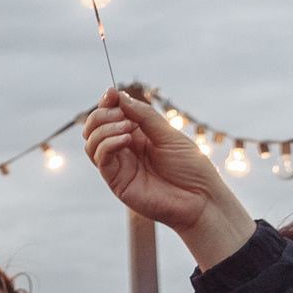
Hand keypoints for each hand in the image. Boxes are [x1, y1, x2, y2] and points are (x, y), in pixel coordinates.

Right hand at [80, 89, 253, 266]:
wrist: (200, 199)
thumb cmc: (191, 167)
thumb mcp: (168, 134)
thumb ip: (144, 116)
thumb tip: (120, 96)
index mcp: (138, 136)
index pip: (112, 116)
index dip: (108, 102)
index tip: (111, 93)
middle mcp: (124, 149)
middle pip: (94, 128)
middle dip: (101, 114)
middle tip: (121, 115)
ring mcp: (119, 166)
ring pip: (91, 142)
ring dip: (104, 129)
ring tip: (127, 128)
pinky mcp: (116, 181)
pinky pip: (100, 159)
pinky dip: (107, 144)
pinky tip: (125, 139)